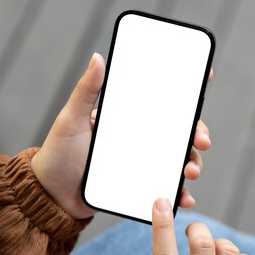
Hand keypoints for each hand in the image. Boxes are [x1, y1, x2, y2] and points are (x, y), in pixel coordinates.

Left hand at [31, 53, 212, 218]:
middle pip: (180, 132)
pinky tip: (185, 198)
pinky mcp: (142, 188)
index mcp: (129, 119)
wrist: (51, 197)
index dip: (186, 91)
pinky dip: (179, 193)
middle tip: (203, 141)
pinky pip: (166, 189)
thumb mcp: (71, 120)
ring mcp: (144, 164)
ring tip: (190, 173)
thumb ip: (85, 91)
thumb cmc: (58, 155)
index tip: (204, 78)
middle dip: (198, 134)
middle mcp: (141, 139)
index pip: (162, 102)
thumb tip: (98, 57)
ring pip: (179, 160)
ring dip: (193, 164)